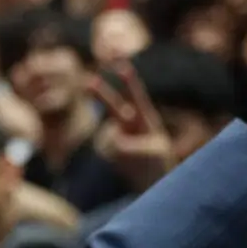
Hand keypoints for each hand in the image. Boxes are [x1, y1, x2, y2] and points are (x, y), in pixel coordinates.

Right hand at [91, 63, 175, 192]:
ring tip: (137, 161)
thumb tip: (111, 141)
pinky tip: (126, 165)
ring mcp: (115, 136)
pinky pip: (109, 151)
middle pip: (112, 106)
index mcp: (145, 120)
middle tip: (87, 81)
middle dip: (101, 94)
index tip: (121, 66)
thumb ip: (131, 145)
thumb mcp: (154, 153)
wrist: (152, 181)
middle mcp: (128, 125)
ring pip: (110, 138)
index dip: (129, 81)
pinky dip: (118, 158)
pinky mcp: (107, 149)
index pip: (136, 97)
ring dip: (122, 150)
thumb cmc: (159, 163)